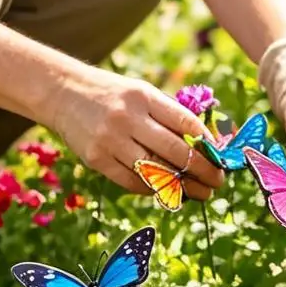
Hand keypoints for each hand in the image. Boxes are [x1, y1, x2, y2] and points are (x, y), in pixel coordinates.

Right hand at [42, 59, 224, 197]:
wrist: (64, 93)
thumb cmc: (114, 95)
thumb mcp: (142, 93)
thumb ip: (170, 115)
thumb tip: (207, 143)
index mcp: (145, 97)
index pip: (186, 123)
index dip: (208, 144)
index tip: (221, 158)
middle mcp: (128, 118)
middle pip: (175, 151)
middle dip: (202, 170)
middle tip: (217, 182)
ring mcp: (110, 140)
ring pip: (155, 172)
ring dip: (182, 187)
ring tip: (198, 193)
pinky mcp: (96, 159)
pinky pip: (132, 182)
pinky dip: (152, 189)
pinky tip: (167, 191)